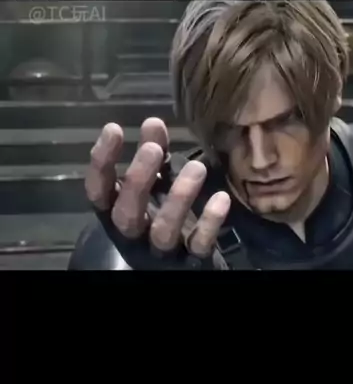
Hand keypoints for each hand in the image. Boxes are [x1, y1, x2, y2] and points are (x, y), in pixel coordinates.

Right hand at [85, 117, 231, 267]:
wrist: (186, 259)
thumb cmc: (164, 210)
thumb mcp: (157, 180)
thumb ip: (153, 152)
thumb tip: (152, 122)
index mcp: (118, 211)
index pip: (99, 190)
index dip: (102, 162)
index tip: (114, 128)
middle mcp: (134, 235)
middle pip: (127, 213)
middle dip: (138, 179)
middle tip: (154, 149)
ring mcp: (161, 251)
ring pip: (163, 231)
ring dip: (179, 198)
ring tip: (197, 167)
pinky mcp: (191, 261)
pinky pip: (198, 245)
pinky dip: (209, 223)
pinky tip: (221, 198)